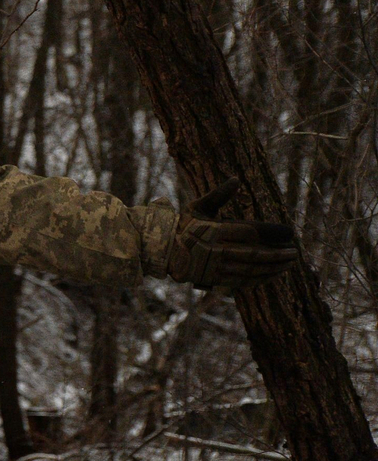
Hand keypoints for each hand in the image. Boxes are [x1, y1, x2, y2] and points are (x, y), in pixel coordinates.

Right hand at [167, 179, 297, 288]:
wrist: (164, 252)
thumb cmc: (185, 226)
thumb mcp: (198, 207)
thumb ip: (218, 195)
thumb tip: (235, 179)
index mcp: (213, 230)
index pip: (250, 232)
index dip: (272, 233)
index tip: (289, 232)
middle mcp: (215, 250)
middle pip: (255, 254)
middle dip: (278, 253)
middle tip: (296, 250)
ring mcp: (215, 267)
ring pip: (251, 270)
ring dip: (274, 267)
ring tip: (290, 262)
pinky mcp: (215, 279)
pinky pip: (243, 281)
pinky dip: (261, 279)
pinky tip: (275, 274)